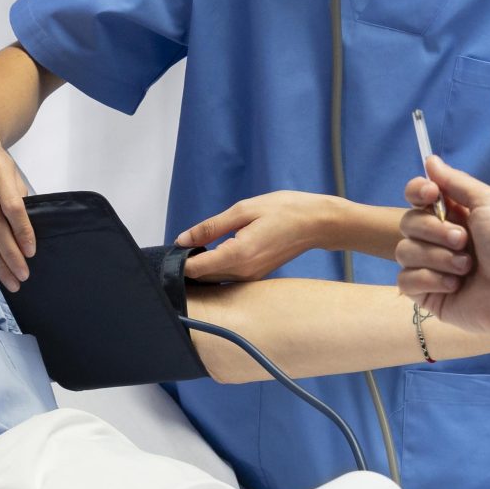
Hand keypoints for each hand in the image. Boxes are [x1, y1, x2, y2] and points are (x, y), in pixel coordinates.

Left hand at [176, 192, 342, 281]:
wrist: (316, 223)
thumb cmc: (283, 211)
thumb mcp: (242, 211)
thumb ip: (210, 227)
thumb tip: (182, 240)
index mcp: (238, 255)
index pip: (196, 269)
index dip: (179, 261)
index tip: (173, 248)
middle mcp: (244, 272)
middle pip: (203, 276)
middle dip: (189, 263)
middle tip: (183, 243)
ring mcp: (251, 277)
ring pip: (215, 278)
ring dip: (202, 266)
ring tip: (198, 245)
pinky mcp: (256, 276)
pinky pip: (229, 276)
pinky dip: (217, 266)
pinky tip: (216, 250)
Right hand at [390, 158, 489, 338]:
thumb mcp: (488, 203)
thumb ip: (455, 181)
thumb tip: (430, 160)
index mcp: (452, 217)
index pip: (416, 198)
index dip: (417, 192)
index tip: (431, 195)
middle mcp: (438, 240)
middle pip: (407, 223)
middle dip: (435, 231)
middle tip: (463, 240)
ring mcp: (430, 268)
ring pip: (404, 251)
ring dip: (438, 258)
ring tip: (467, 267)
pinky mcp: (426, 294)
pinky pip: (405, 280)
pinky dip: (430, 280)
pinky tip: (455, 286)